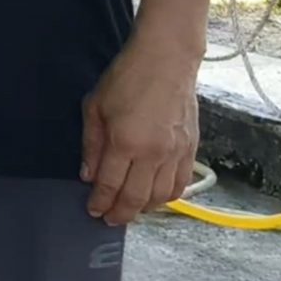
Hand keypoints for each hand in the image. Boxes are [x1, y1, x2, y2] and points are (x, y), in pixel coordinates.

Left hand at [80, 35, 199, 224]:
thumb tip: (88, 175)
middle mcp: (153, 154)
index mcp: (125, 143)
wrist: (167, 61)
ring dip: (144, 209)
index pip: (110, 185)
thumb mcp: (95, 107)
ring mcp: (176, 154)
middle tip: (109, 219)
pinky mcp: (191, 150)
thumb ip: (91, 145)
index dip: (100, 203)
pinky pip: (180, 185)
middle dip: (121, 213)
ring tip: (130, 210)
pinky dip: (167, 197)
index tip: (93, 211)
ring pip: (161, 197)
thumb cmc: (126, 78)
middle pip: (136, 198)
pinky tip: (155, 197)